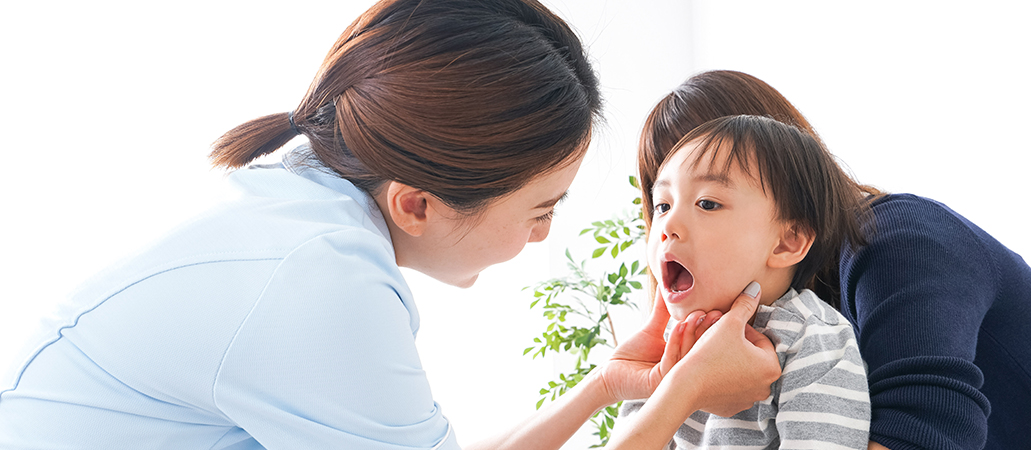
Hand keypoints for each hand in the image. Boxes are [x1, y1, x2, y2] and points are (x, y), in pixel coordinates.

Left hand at [595, 291, 719, 404]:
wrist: (610, 372)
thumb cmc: (631, 354)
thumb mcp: (652, 330)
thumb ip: (663, 312)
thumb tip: (668, 286)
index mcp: (684, 359)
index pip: (702, 344)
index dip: (710, 327)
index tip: (717, 309)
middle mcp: (682, 371)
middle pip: (700, 351)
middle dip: (707, 330)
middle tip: (713, 312)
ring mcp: (672, 378)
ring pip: (688, 355)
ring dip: (692, 333)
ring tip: (695, 315)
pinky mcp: (659, 383)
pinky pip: (671, 361)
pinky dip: (675, 342)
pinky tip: (678, 326)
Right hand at [661, 281, 780, 416]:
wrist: (685, 385)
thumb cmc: (710, 353)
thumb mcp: (729, 323)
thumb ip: (745, 304)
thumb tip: (755, 288)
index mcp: (771, 366)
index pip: (760, 339)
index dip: (742, 328)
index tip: (726, 326)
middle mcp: (764, 387)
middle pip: (752, 356)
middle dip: (737, 344)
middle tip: (719, 336)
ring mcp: (748, 400)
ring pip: (741, 371)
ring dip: (730, 359)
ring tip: (712, 349)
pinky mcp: (731, 407)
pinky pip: (730, 387)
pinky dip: (722, 377)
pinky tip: (709, 368)